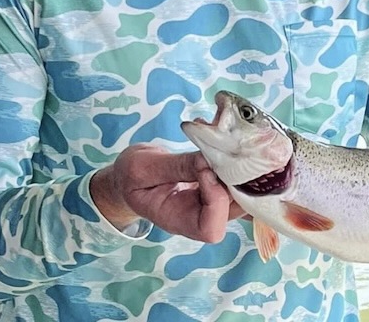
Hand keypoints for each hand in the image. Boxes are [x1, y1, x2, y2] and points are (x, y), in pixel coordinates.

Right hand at [90, 143, 244, 241]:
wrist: (129, 175)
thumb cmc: (131, 176)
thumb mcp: (143, 167)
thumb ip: (176, 166)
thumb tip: (207, 160)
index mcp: (177, 220)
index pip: (210, 229)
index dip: (216, 202)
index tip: (205, 170)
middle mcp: (198, 216)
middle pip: (233, 211)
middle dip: (236, 180)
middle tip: (225, 149)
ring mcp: (208, 202)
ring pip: (239, 193)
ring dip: (238, 166)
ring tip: (224, 139)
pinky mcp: (213, 186)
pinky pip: (233, 179)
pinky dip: (233, 160)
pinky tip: (222, 139)